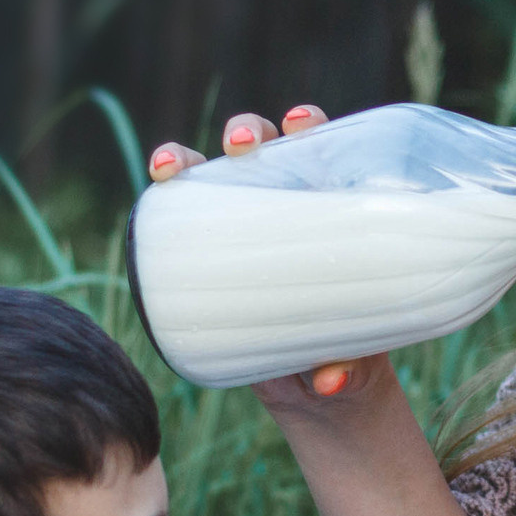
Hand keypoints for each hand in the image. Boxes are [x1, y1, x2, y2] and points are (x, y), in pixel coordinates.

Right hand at [145, 103, 381, 404]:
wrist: (323, 391)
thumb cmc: (357, 355)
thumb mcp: (360, 360)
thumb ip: (350, 366)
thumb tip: (329, 380)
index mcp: (339, 210)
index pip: (324, 149)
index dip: (307, 125)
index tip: (299, 123)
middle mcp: (290, 206)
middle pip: (265, 150)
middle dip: (248, 132)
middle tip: (244, 146)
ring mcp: (246, 229)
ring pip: (213, 176)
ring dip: (190, 157)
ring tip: (175, 165)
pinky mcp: (210, 259)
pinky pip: (181, 220)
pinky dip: (165, 196)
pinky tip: (155, 185)